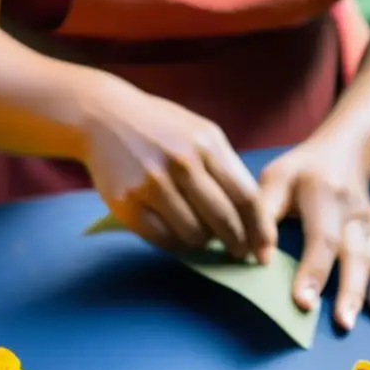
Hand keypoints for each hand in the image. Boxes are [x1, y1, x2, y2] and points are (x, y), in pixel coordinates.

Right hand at [82, 81, 275, 261]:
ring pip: (194, 235)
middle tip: (237, 252)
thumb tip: (253, 217)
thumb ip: (227, 168)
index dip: (260, 230)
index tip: (265, 251)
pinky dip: (175, 244)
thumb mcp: (201, 133)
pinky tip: (176, 233)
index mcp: (208, 144)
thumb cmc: (161, 128)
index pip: (247, 197)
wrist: (104, 117)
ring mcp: (152, 183)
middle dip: (236, 244)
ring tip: (200, 235)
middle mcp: (182, 163)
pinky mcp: (127, 202)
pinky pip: (163, 239)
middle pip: (224, 220)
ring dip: (202, 243)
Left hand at [259, 139, 369, 330]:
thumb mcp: (275, 179)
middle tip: (339, 322)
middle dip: (346, 290)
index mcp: (323, 194)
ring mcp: (368, 224)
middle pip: (352, 254)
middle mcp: (351, 211)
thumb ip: (262, 214)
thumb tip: (257, 258)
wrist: (346, 150)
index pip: (321, 237)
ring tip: (354, 321)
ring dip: (365, 293)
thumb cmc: (301, 171)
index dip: (313, 270)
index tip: (303, 301)